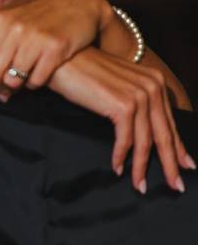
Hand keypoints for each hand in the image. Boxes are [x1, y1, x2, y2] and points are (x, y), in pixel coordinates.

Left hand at [0, 0, 109, 107]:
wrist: (78, 2)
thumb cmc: (35, 14)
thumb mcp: (4, 21)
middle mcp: (12, 29)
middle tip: (3, 92)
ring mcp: (34, 38)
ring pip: (14, 80)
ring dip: (16, 87)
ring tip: (21, 81)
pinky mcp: (56, 47)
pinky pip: (36, 80)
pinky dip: (34, 83)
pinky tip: (37, 75)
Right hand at [49, 48, 193, 192]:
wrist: (62, 59)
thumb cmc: (83, 72)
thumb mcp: (116, 85)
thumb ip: (133, 101)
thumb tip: (141, 132)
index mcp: (155, 81)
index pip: (169, 122)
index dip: (177, 147)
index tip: (183, 166)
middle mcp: (152, 87)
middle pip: (164, 135)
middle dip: (170, 164)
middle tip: (175, 186)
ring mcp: (139, 96)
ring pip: (145, 142)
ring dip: (141, 168)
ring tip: (139, 185)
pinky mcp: (122, 106)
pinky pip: (125, 140)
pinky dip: (121, 157)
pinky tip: (117, 168)